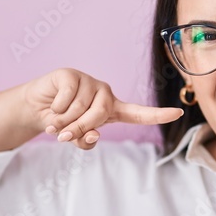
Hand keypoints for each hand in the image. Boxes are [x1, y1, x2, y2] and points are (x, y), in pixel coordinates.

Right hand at [23, 68, 184, 149]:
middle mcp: (105, 94)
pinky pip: (67, 98)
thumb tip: (92, 134)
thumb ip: (86, 140)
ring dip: (62, 121)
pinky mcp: (71, 74)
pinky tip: (52, 104)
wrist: (38, 108)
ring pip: (80, 108)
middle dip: (79, 128)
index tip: (178, 113)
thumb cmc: (63, 123)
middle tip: (62, 136)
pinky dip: (56, 108)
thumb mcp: (76, 137)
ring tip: (54, 121)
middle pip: (100, 115)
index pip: (138, 113)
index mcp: (112, 110)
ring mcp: (89, 82)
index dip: (157, 115)